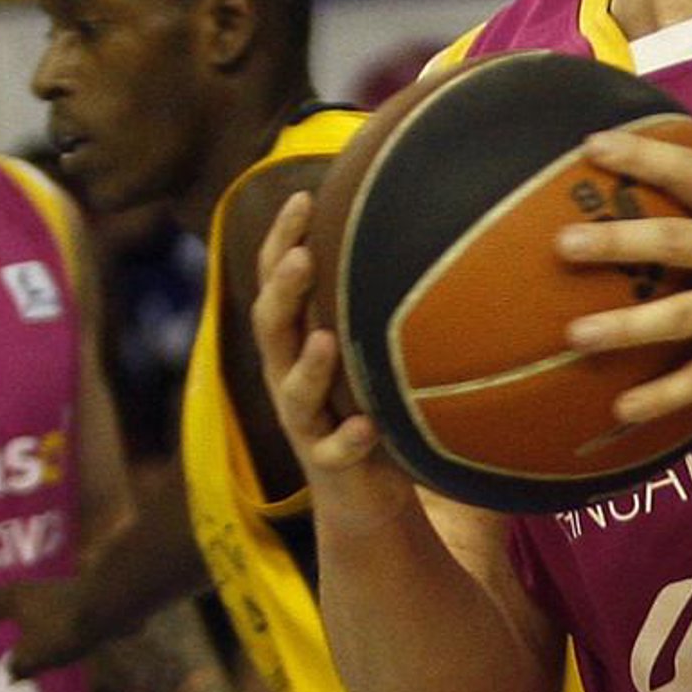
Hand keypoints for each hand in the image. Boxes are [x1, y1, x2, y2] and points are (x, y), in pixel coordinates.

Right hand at [0, 577, 89, 675]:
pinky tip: (54, 640)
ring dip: (21, 617)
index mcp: (14, 598)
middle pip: (6, 598)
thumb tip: (13, 672)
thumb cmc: (66, 627)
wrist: (112, 606)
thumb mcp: (35, 653)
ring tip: (19, 635)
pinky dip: (45, 626)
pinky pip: (53, 615)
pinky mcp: (80, 603)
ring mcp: (58, 594)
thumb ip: (19, 665)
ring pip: (31, 605)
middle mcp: (33, 591)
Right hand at [252, 192, 407, 519]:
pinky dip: (348, 440)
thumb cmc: (369, 401)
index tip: (304, 198)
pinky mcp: (329, 466)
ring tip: (325, 340)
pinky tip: (367, 428)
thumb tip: (420, 222)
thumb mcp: (367, 347)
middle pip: (272, 326)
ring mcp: (306, 422)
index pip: (277, 280)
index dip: (282, 240)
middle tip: (303, 257)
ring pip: (293, 392)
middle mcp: (289, 375)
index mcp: (296, 338)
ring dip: (308, 367)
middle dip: (284, 291)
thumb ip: (377, 299)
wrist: (364, 493)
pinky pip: (332, 453)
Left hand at [555, 109, 691, 421]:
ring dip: (625, 326)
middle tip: (560, 244)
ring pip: (683, 315)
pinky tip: (624, 408)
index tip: (587, 149)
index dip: (637, 156)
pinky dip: (666, 394)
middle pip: (673, 241)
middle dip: (614, 242)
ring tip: (574, 336)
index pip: (688, 170)